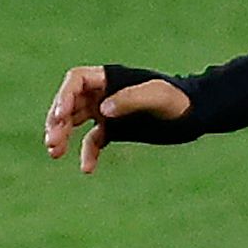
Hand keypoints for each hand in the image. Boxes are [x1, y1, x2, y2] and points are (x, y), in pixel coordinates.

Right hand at [42, 66, 189, 173]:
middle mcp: (103, 93)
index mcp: (110, 78)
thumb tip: (102, 109)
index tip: (61, 116)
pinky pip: (92, 141)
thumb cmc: (178, 100)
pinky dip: (87, 154)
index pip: (76, 81)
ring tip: (54, 153)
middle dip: (57, 121)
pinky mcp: (114, 130)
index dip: (64, 96)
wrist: (194, 115)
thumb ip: (131, 99)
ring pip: (74, 122)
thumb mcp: (157, 96)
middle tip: (52, 142)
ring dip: (62, 136)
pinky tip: (87, 169)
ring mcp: (107, 112)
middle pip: (69, 103)